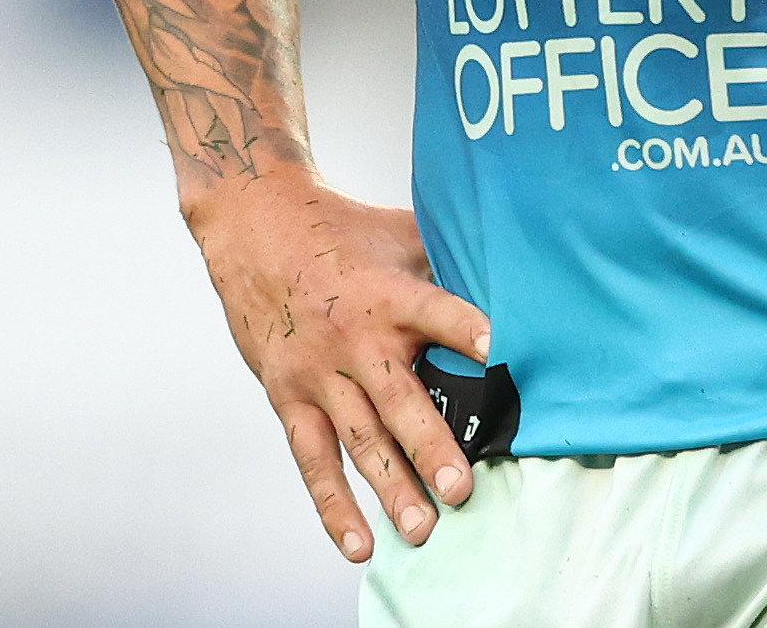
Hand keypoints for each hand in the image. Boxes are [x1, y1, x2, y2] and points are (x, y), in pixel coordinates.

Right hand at [187, 169, 492, 561]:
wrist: (253, 224)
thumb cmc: (338, 230)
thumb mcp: (397, 233)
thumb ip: (446, 262)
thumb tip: (512, 282)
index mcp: (388, 292)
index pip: (436, 310)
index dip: (466, 329)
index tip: (500, 352)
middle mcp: (354, 337)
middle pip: (397, 397)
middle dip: (430, 445)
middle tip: (461, 489)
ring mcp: (318, 371)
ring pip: (358, 439)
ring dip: (391, 487)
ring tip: (423, 529)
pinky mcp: (288, 394)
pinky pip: (312, 457)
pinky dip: (333, 504)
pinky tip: (359, 543)